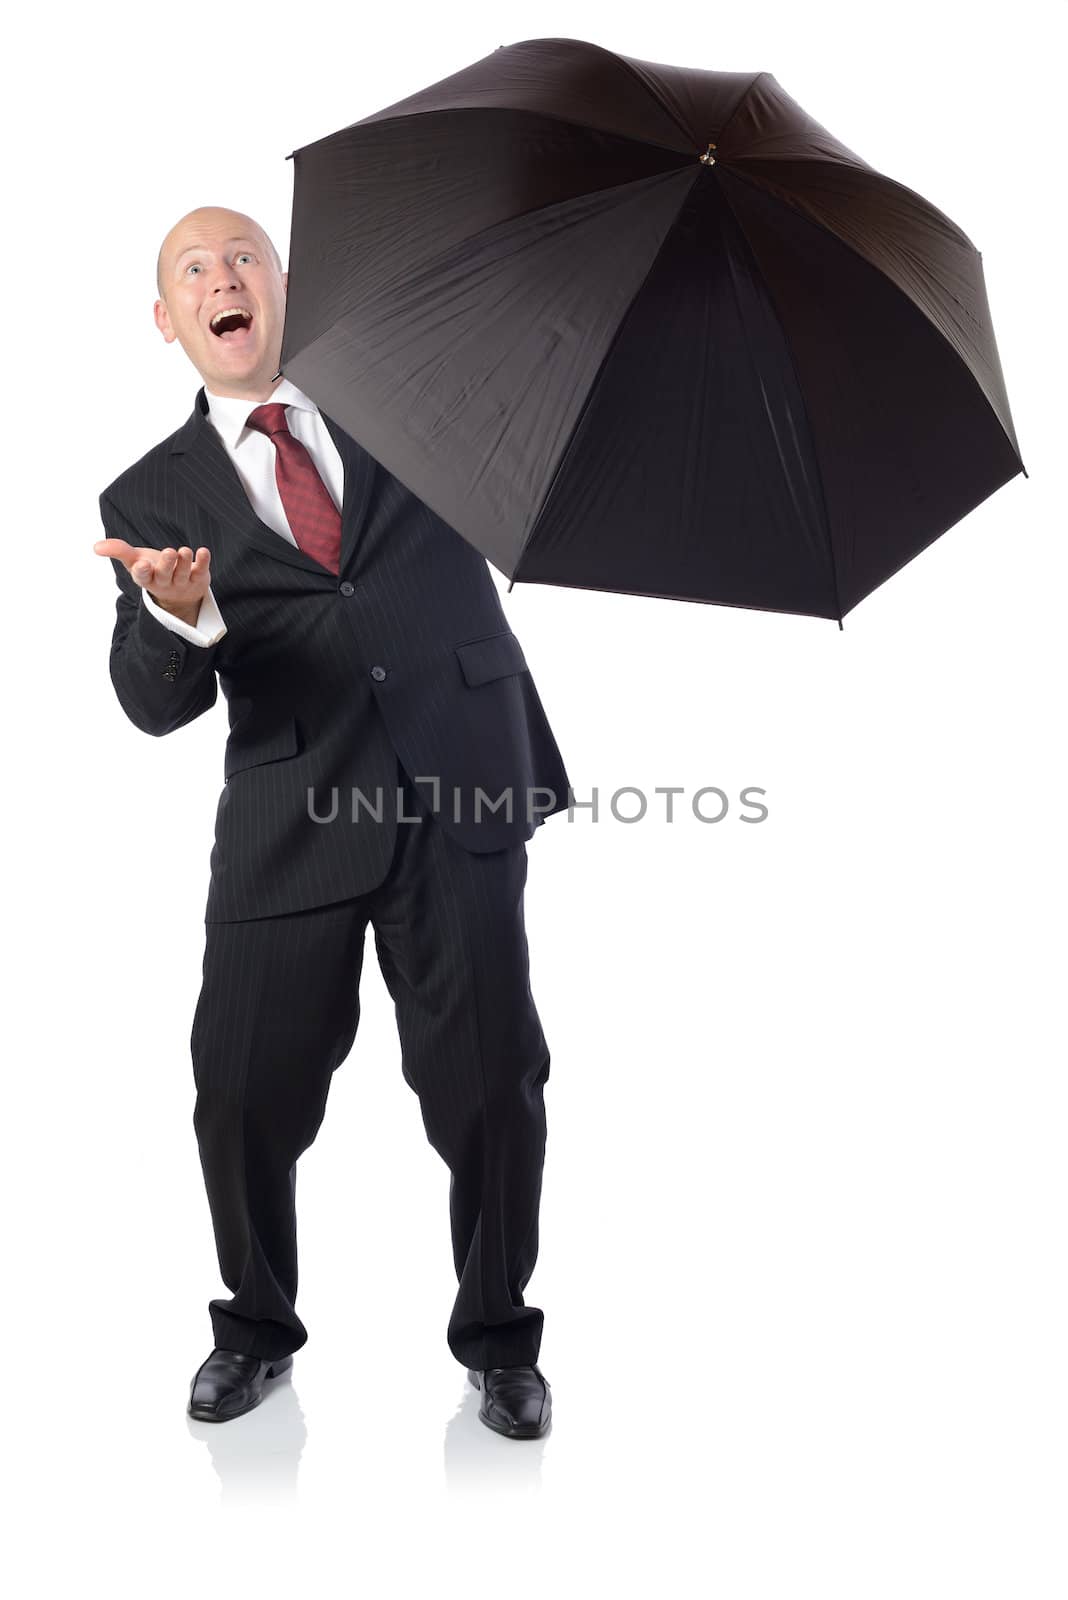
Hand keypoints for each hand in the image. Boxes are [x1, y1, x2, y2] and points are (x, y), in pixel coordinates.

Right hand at [94, 538, 211, 625]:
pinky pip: (202, 570)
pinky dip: (203, 562)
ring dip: (184, 562)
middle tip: (169, 551)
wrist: (179, 593)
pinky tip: (203, 551)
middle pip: (165, 575)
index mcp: (147, 578)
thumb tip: (96, 547)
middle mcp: (165, 582)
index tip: (141, 565)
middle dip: (166, 564)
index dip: (142, 571)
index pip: (143, 577)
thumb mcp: (135, 560)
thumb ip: (118, 551)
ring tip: (183, 550)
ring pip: (184, 573)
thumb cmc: (153, 570)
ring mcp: (183, 582)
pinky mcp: (199, 578)